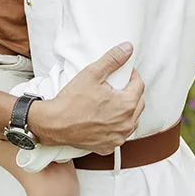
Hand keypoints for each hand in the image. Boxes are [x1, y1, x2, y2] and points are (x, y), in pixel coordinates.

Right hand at [29, 42, 144, 154]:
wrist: (55, 123)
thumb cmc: (72, 101)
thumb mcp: (92, 73)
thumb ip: (112, 60)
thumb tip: (127, 49)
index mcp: (126, 104)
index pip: (139, 85)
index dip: (132, 75)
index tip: (123, 73)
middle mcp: (126, 124)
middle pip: (138, 103)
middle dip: (130, 92)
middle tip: (115, 86)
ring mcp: (118, 137)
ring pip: (131, 120)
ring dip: (126, 111)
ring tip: (110, 102)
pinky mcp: (109, 146)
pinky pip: (120, 134)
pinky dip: (115, 126)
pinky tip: (103, 119)